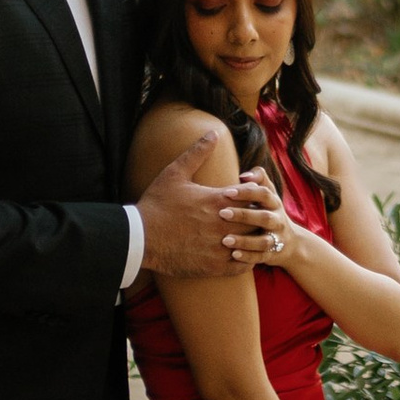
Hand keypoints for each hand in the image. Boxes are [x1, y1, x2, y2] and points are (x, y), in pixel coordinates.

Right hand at [136, 127, 273, 279]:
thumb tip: (213, 133)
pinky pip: (242, 265)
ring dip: (254, 239)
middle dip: (259, 217)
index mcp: (219, 200)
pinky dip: (246, 259)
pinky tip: (242, 254)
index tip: (251, 197)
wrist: (140, 238)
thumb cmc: (157, 204)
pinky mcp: (214, 266)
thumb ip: (197, 152)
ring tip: (252, 236)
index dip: (256, 196)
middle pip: (258, 220)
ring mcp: (220, 246)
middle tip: (256, 217)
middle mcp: (224, 224)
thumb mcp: (175, 173)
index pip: (255, 196)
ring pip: (253, 244)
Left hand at [231, 165, 297, 271]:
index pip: (263, 194)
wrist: (290, 243)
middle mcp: (277, 220)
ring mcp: (276, 239)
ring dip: (244, 241)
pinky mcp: (272, 255)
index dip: (246, 193)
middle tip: (222, 213)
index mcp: (274, 203)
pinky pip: (260, 257)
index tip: (226, 193)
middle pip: (263, 217)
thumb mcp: (268, 195)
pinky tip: (233, 255)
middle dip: (243, 215)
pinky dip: (248, 256)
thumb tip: (244, 175)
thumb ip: (258, 180)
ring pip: (262, 241)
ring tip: (225, 240)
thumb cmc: (269, 212)